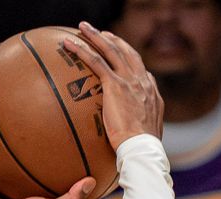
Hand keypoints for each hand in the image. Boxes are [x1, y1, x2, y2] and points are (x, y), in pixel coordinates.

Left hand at [67, 22, 163, 150]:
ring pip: (110, 50)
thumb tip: (133, 132)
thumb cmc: (142, 148)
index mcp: (150, 90)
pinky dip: (82, 50)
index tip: (119, 52)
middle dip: (113, 40)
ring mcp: (128, 80)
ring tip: (83, 28)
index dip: (128, 57)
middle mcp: (141, 80)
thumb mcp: (147, 132)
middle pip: (126, 51)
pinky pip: (96, 61)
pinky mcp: (115, 85)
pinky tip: (70, 44)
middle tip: (101, 33)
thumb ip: (140, 124)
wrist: (142, 148)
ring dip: (95, 36)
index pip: (139, 67)